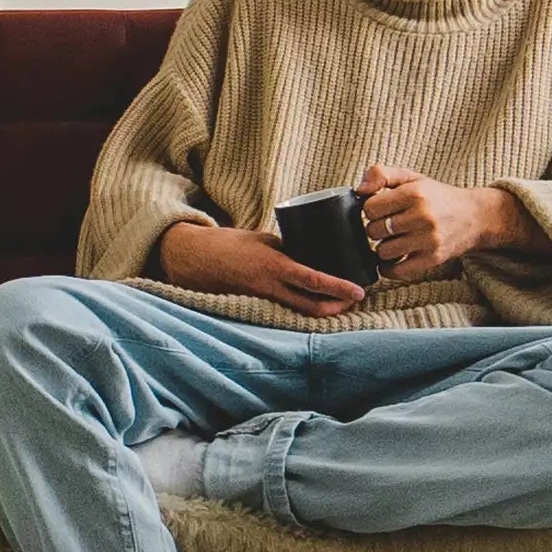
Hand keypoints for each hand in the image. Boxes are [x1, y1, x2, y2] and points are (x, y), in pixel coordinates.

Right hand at [157, 222, 367, 317]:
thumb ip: (286, 248)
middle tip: (354, 301)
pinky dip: (301, 310)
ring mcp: (262, 300)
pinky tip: (312, 306)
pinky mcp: (255, 306)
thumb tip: (309, 254)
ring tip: (339, 304)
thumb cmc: (227, 244)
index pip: (314, 280)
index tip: (359, 291)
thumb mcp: (262, 239)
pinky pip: (284, 311)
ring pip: (300, 313)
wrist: (193, 259)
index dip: (339, 288)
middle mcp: (269, 288)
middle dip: (337, 307)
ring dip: (322, 311)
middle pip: (312, 307)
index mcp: (273, 266)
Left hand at [356, 165, 529, 282]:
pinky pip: (397, 271)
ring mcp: (428, 240)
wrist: (476, 216)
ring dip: (383, 247)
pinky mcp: (433, 259)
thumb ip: (381, 174)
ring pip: (383, 251)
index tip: (381, 209)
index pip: (369, 207)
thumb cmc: (438, 197)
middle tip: (388, 225)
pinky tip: (393, 259)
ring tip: (394, 239)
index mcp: (414, 193)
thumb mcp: (412, 177)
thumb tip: (358, 189)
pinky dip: (389, 268)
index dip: (371, 209)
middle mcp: (422, 216)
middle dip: (376, 228)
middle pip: (374, 230)